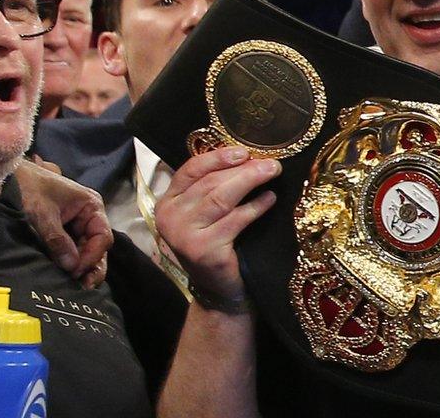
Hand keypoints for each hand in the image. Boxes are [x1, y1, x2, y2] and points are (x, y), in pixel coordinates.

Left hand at [14, 159, 111, 288]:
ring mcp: (75, 225)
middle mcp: (88, 216)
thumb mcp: (43, 214)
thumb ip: (58, 240)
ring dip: (82, 267)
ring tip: (77, 286)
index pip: (102, 236)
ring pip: (86, 250)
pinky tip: (66, 277)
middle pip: (97, 246)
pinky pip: (72, 250)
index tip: (75, 271)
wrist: (6, 179)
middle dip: (91, 266)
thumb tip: (71, 266)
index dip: (92, 256)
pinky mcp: (62, 232)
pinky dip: (70, 263)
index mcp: (91, 206)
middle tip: (82, 286)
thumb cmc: (29, 189)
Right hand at [153, 147, 280, 308]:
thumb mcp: (205, 213)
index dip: (218, 157)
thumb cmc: (214, 242)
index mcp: (167, 203)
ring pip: (221, 198)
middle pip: (209, 182)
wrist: (216, 288)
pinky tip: (270, 199)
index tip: (244, 151)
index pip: (190, 170)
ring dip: (250, 181)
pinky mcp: (204, 251)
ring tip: (272, 172)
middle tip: (270, 162)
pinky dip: (256, 207)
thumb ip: (213, 187)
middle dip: (242, 169)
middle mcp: (170, 218)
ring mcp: (184, 236)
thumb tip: (248, 156)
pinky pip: (235, 221)